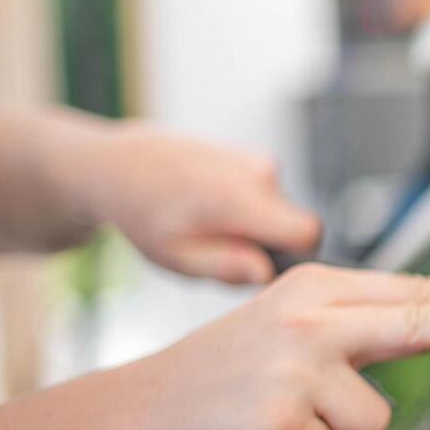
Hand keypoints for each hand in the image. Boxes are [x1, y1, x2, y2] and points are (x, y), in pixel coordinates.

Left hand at [57, 119, 320, 283]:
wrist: (122, 164)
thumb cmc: (144, 214)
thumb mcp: (175, 256)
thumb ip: (225, 267)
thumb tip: (267, 273)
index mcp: (237, 199)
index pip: (307, 232)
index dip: (296, 255)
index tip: (264, 264)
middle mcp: (256, 172)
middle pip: (292, 225)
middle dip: (265, 243)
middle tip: (218, 247)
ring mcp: (257, 160)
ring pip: (279, 212)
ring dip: (252, 226)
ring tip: (208, 224)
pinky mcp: (255, 156)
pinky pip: (269, 196)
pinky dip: (246, 207)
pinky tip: (211, 206)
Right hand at [119, 264, 429, 429]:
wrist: (146, 412)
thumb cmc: (229, 371)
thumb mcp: (289, 324)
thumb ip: (357, 322)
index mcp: (314, 292)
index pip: (409, 294)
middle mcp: (308, 324)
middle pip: (413, 324)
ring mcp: (295, 372)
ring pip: (374, 419)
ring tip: (288, 417)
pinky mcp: (280, 424)